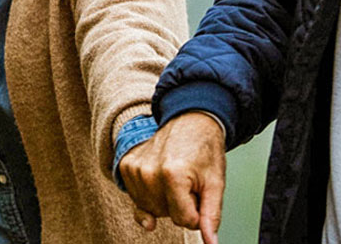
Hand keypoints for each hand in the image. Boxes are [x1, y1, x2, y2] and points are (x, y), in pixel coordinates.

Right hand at [117, 111, 226, 243]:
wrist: (189, 120)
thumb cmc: (204, 150)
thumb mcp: (215, 183)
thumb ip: (210, 216)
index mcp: (173, 175)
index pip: (185, 220)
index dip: (196, 210)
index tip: (200, 189)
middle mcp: (148, 172)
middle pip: (167, 215)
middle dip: (180, 204)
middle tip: (189, 180)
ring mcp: (134, 169)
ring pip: (151, 210)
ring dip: (165, 200)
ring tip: (174, 176)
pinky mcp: (125, 167)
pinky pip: (138, 200)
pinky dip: (151, 195)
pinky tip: (159, 178)